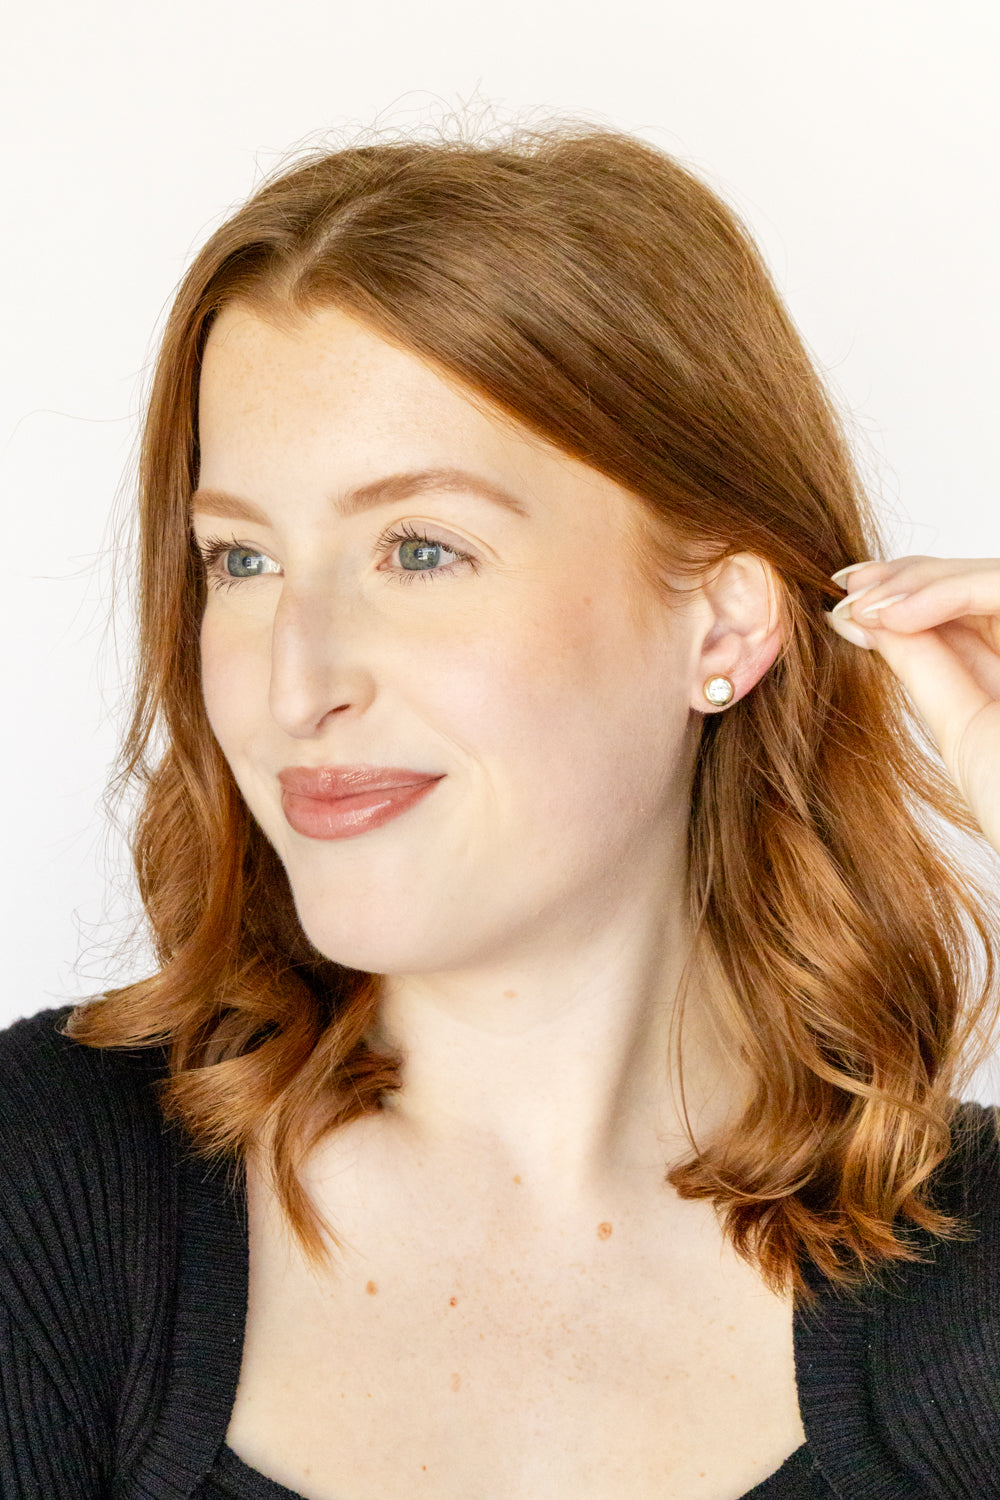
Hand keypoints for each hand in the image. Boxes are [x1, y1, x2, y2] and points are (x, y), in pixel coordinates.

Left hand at [824, 556, 999, 856]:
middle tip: (847, 584)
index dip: (910, 587)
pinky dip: (948, 593)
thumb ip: (920, 662)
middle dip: (909, 575)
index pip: (965, 603)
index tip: (845, 593)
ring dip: (922, 581)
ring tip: (866, 607)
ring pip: (993, 576)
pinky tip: (894, 616)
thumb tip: (858, 613)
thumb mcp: (959, 722)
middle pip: (978, 579)